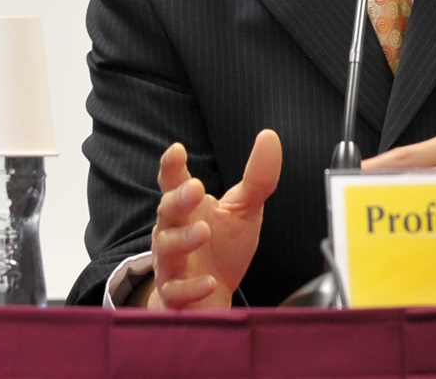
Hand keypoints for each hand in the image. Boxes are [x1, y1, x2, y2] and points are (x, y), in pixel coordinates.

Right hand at [141, 130, 281, 310]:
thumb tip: (269, 136)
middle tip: (196, 188)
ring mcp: (171, 265)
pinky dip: (190, 287)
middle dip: (178, 200)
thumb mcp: (244, 210)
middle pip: (166, 212)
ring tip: (203, 231)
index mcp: (187, 208)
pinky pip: (176, 292)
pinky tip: (209, 281)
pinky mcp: (175, 296)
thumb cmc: (223, 249)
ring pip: (167, 250)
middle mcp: (173, 232)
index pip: (173, 182)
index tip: (177, 150)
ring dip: (183, 240)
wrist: (211, 298)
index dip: (172, 166)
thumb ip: (257, 177)